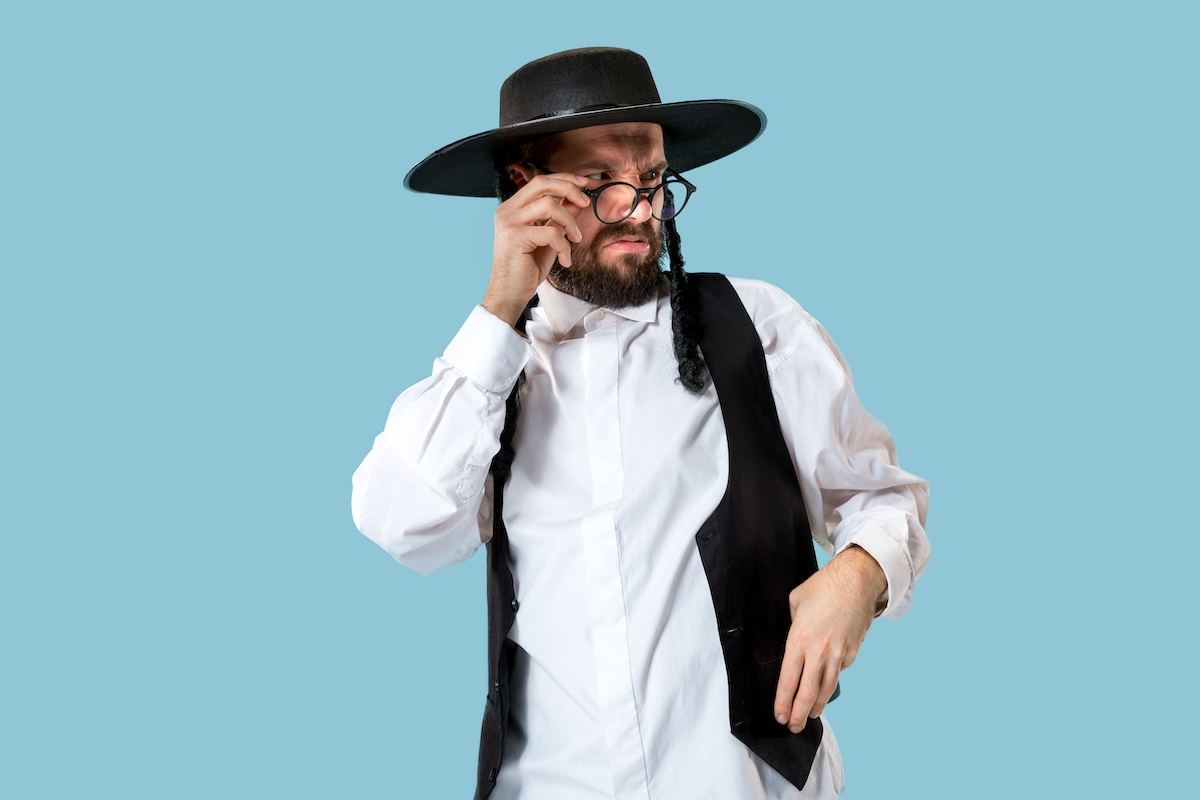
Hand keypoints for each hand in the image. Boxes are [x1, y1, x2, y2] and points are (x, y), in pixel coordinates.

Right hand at [482, 171, 590, 325]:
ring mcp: (509, 223)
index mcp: (512, 207)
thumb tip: (578, 199)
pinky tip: (564, 259)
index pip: (540, 181)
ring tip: (575, 239)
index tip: (586, 184)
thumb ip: (559, 218)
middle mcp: (507, 211)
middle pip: (543, 184)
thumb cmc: (526, 268)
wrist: (509, 294)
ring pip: (550, 205)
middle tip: (586, 203)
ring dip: (570, 221)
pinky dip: (564, 245)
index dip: (565, 179)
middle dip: (570, 189)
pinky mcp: (516, 238)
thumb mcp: (548, 238)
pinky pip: (551, 232)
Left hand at [773, 545, 886, 732]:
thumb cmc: (824, 586)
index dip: (782, 702)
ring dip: (817, 707)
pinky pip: (839, 672)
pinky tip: (825, 688)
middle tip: (792, 727)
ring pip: (826, 689)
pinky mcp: (852, 652)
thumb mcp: (795, 602)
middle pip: (807, 693)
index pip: (788, 681)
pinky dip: (831, 683)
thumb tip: (794, 639)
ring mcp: (838, 654)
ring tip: (808, 717)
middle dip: (797, 714)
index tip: (778, 715)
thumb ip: (791, 625)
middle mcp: (819, 652)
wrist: (857, 580)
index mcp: (799, 640)